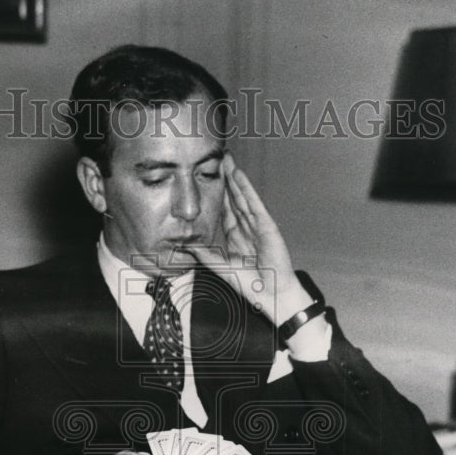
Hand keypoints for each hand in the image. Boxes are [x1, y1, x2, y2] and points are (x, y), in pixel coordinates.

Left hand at [189, 153, 312, 324]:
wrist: (271, 294)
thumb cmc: (250, 285)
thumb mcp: (220, 267)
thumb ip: (204, 255)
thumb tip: (185, 246)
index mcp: (236, 237)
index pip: (226, 210)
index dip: (218, 194)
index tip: (210, 178)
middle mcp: (247, 228)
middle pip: (234, 198)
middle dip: (227, 180)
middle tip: (220, 160)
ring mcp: (258, 225)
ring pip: (243, 197)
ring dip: (235, 179)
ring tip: (227, 161)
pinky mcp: (267, 225)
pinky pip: (254, 203)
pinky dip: (246, 188)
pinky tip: (239, 176)